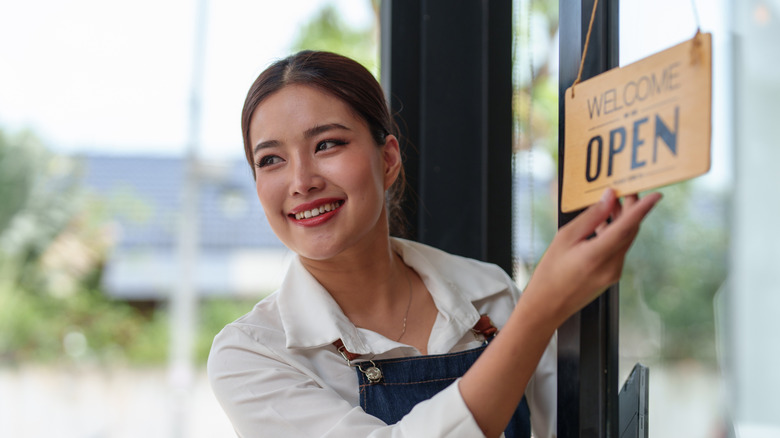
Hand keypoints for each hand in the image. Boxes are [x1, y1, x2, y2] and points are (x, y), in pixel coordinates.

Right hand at [524, 188, 661, 326]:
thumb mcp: (565, 238)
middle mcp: (611, 266)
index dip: (643, 209)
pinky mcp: (611, 277)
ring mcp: (613, 274)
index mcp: (598, 255)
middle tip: (625, 190)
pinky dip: (615, 235)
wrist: (546, 307)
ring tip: (609, 204)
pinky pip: (618, 250)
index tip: (655, 195)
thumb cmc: (549, 273)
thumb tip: (608, 198)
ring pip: (625, 240)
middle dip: (631, 209)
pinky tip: (602, 226)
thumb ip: (590, 217)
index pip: (627, 227)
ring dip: (622, 221)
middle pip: (629, 232)